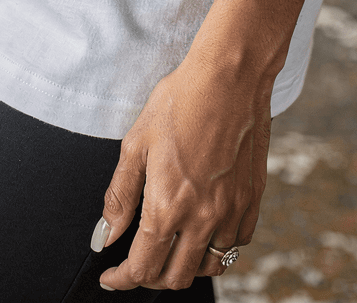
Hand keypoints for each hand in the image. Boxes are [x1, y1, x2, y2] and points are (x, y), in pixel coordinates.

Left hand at [93, 53, 272, 289]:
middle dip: (149, 276)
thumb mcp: (135, 144)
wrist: (229, 77)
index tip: (111, 276)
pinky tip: (203, 226)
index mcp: (168, 206)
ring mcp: (231, 212)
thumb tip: (105, 236)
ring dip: (184, 265)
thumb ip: (120, 197)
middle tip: (136, 259)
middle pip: (175, 277)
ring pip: (208, 267)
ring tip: (170, 245)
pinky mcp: (252, 200)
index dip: (122, 279)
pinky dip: (216, 247)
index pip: (143, 268)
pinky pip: (235, 245)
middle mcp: (203, 218)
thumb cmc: (180, 101)